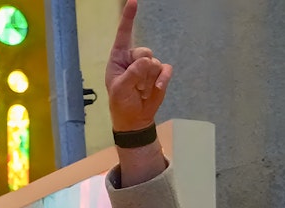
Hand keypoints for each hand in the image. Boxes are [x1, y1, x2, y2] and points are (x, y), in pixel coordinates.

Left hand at [106, 0, 172, 132]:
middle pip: (144, 52)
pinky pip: (165, 69)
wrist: (135, 119)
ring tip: (141, 92)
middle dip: (141, 71)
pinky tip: (155, 90)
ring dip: (148, 81)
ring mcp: (148, 65)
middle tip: (134, 87)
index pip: (124, 35)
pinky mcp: (160, 74)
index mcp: (118, 58)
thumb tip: (147, 61)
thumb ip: (132, 74)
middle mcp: (133, 58)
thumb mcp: (120, 89)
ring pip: (155, 63)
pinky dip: (162, 80)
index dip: (128, 18)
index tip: (132, 1)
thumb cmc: (121, 102)